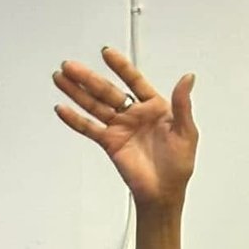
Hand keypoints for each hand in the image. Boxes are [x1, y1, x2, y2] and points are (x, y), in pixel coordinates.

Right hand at [54, 46, 197, 208]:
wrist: (164, 194)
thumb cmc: (178, 167)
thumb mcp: (186, 133)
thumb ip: (183, 105)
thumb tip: (188, 79)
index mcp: (153, 107)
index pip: (134, 80)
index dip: (120, 67)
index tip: (106, 53)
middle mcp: (133, 114)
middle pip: (107, 90)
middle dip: (88, 77)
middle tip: (70, 66)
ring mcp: (119, 128)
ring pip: (94, 105)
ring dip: (76, 92)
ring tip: (60, 78)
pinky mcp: (110, 143)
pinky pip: (90, 129)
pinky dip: (75, 120)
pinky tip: (62, 109)